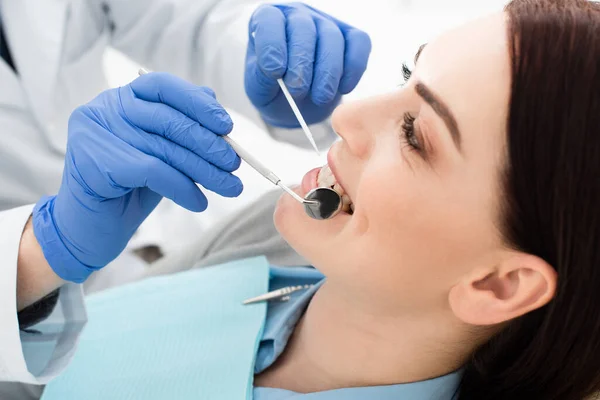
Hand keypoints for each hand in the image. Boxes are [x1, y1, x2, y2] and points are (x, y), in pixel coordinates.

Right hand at [32, 73, 241, 282]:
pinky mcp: (95, 162)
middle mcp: (104, 108)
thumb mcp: (160, 154)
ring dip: (205, 171)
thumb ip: (181, 128)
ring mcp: (95, 133)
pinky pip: (153, 171)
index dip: (198, 103)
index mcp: (120, 98)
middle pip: (169, 120)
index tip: (227, 126)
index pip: (163, 86)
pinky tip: (199, 202)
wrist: (91, 230)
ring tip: (229, 187)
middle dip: (209, 144)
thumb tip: (216, 104)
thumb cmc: (129, 189)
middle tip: (235, 164)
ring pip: (165, 148)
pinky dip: (183, 188)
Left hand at [245, 2, 370, 127]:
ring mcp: (325, 24)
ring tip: (320, 98)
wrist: (297, 105)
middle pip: (303, 28)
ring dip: (327, 71)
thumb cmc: (274, 91)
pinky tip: (343, 88)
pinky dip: (353, 67)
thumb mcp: (259, 89)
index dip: (272, 44)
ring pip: (332, 37)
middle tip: (297, 91)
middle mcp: (297, 16)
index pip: (269, 20)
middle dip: (302, 62)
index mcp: (269, 22)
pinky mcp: (350, 37)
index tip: (274, 71)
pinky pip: (359, 43)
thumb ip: (262, 77)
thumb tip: (275, 70)